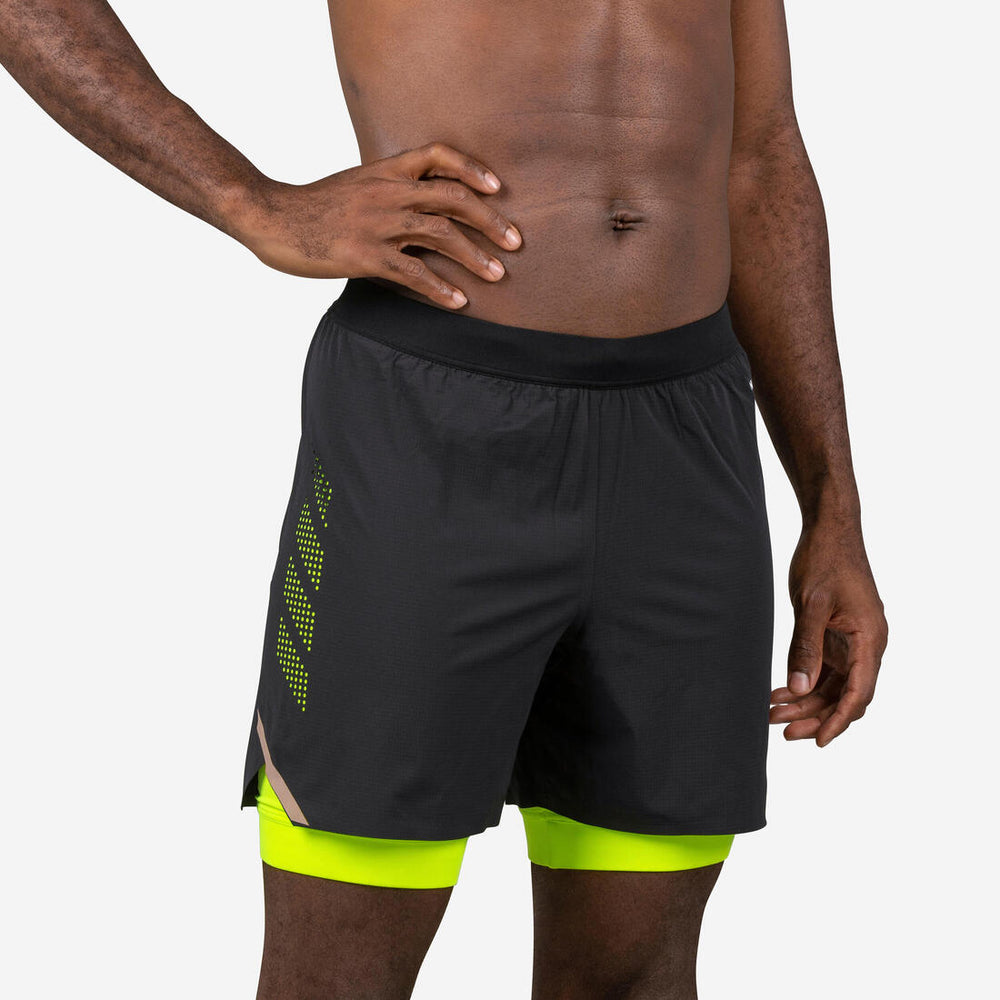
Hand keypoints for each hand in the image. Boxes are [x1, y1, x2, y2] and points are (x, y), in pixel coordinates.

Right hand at [233, 142, 521, 308]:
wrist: (270, 217)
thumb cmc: (315, 207)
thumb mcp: (357, 186)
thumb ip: (391, 192)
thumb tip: (424, 211)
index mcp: (385, 170)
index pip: (439, 155)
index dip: (473, 168)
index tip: (498, 188)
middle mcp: (387, 192)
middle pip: (452, 198)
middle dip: (490, 221)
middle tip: (515, 242)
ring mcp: (377, 223)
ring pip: (440, 235)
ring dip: (475, 256)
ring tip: (498, 275)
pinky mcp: (364, 255)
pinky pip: (412, 272)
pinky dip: (439, 288)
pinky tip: (458, 302)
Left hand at [770, 522, 887, 746]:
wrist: (829, 529)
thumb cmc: (824, 559)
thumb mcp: (811, 603)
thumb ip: (806, 646)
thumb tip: (799, 688)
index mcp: (870, 639)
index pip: (859, 692)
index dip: (838, 720)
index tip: (818, 741)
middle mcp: (866, 646)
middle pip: (845, 695)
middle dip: (815, 716)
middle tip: (781, 731)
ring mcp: (852, 642)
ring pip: (833, 685)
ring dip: (805, 702)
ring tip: (772, 714)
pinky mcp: (837, 636)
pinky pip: (824, 670)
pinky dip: (804, 682)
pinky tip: (780, 693)